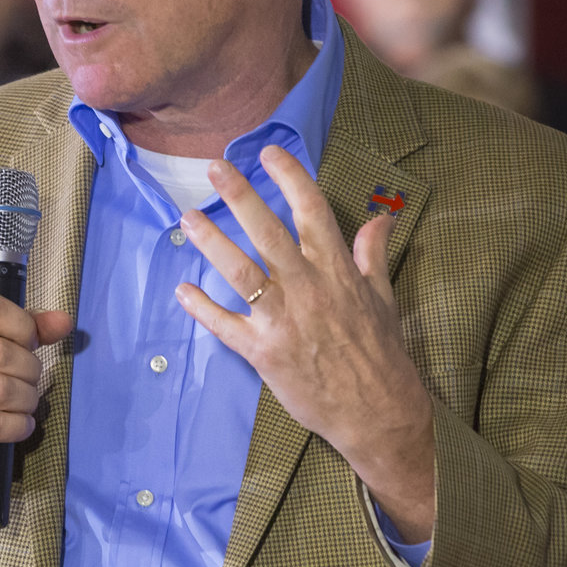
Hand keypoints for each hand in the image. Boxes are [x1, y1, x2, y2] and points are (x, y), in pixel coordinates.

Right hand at [0, 296, 75, 552]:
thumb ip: (24, 331)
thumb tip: (64, 321)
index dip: (23, 327)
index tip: (29, 344)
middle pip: (1, 352)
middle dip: (29, 371)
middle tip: (30, 382)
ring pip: (0, 390)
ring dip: (26, 400)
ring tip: (26, 404)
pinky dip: (17, 426)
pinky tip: (19, 426)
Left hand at [176, 149, 435, 537]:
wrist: (378, 413)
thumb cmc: (381, 354)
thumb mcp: (383, 298)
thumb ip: (372, 255)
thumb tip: (380, 218)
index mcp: (338, 272)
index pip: (312, 213)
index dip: (290, 179)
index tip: (269, 153)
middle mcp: (309, 290)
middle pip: (269, 233)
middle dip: (241, 197)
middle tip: (216, 168)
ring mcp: (284, 321)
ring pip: (242, 273)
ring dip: (212, 243)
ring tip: (188, 217)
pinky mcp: (264, 353)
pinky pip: (226, 325)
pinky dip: (202, 308)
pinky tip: (182, 290)